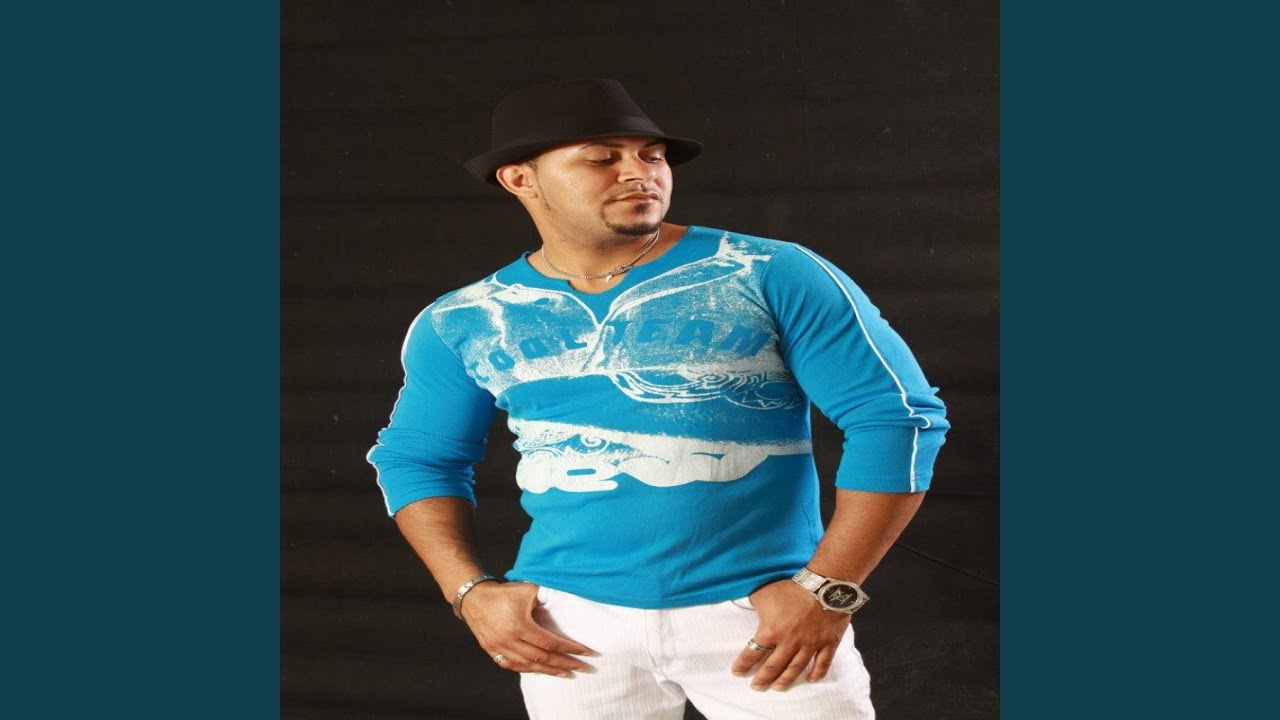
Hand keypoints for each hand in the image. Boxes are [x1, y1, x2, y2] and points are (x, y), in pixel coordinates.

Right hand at [459, 581, 595, 676]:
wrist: (473, 598)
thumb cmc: (502, 592)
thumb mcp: (527, 589)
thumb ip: (547, 595)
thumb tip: (568, 599)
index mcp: (520, 626)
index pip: (550, 643)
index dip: (570, 649)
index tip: (586, 652)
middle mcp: (509, 641)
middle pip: (542, 659)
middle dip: (565, 664)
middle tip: (583, 668)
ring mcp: (499, 648)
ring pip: (528, 666)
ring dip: (549, 671)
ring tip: (566, 674)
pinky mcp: (492, 651)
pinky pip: (513, 666)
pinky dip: (528, 670)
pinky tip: (540, 672)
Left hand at [730, 578, 851, 690]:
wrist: (824, 585)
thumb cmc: (792, 588)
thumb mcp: (763, 592)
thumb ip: (754, 604)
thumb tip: (747, 607)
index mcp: (771, 631)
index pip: (752, 653)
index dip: (743, 664)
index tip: (737, 672)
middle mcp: (789, 643)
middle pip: (773, 667)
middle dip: (763, 678)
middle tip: (757, 687)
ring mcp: (810, 644)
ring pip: (796, 668)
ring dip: (785, 680)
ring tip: (778, 688)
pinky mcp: (828, 642)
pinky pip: (823, 662)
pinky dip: (817, 672)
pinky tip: (811, 679)